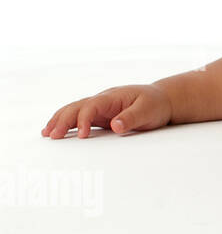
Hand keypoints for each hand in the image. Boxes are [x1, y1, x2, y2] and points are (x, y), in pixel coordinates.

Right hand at [42, 84, 172, 138]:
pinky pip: (79, 117)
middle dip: (63, 120)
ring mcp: (100, 107)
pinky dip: (66, 123)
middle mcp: (102, 100)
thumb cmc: (155, 104)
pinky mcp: (100, 116)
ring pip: (74, 110)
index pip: (92, 106)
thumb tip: (115, 126)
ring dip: (59, 120)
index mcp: (113, 97)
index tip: (82, 135)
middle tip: (53, 136)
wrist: (163, 99)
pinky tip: (55, 131)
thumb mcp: (148, 111)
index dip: (84, 120)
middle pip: (77, 107)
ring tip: (46, 133)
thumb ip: (131, 118)